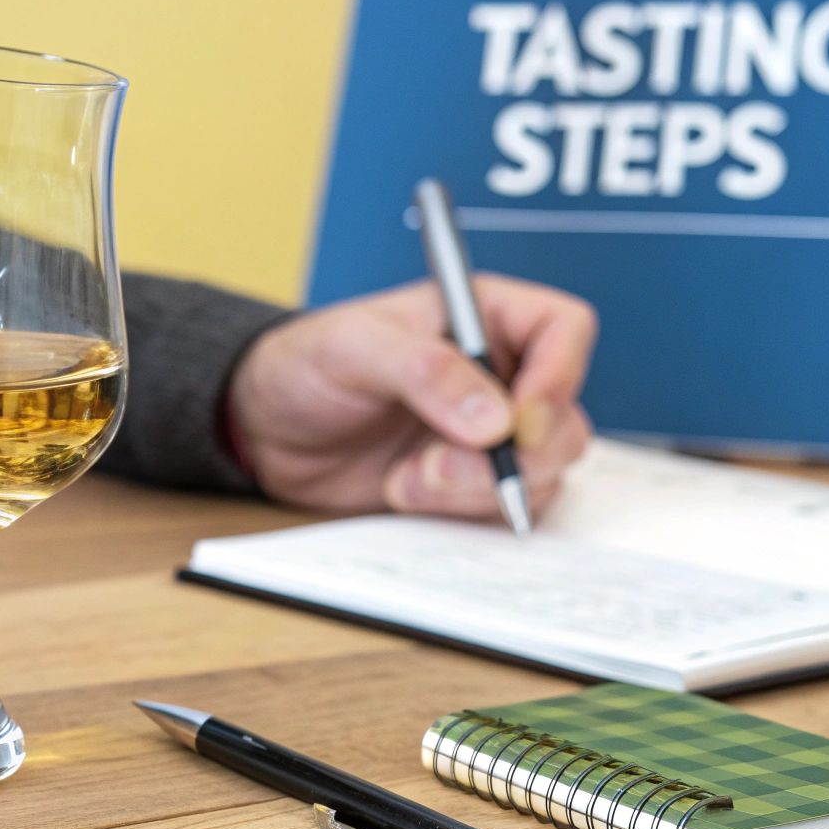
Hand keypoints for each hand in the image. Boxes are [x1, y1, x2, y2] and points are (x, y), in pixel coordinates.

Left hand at [227, 274, 595, 516]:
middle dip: (511, 456)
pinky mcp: (469, 484)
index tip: (518, 420)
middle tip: (439, 466)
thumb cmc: (304, 364)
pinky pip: (505, 508)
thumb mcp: (352, 347)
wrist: (265, 429)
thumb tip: (494, 420)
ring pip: (541, 472)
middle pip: (563, 418)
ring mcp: (488, 435)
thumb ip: (424, 371)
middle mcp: (499, 374)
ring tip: (407, 479)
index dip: (558, 375)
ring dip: (477, 489)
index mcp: (483, 316)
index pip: (562, 329)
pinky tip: (404, 491)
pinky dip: (461, 512)